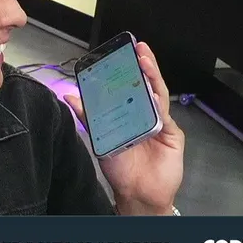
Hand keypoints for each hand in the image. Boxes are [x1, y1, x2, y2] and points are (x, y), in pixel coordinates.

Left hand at [64, 42, 184, 214]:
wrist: (138, 194)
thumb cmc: (121, 168)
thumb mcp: (100, 138)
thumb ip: (88, 116)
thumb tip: (70, 95)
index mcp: (129, 113)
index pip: (128, 87)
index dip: (126, 69)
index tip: (120, 52)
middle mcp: (146, 115)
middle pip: (146, 86)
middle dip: (143, 65)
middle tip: (137, 48)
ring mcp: (160, 123)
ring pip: (157, 95)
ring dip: (151, 77)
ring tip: (144, 60)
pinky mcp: (172, 134)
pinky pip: (164, 116)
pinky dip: (158, 104)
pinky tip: (152, 93)